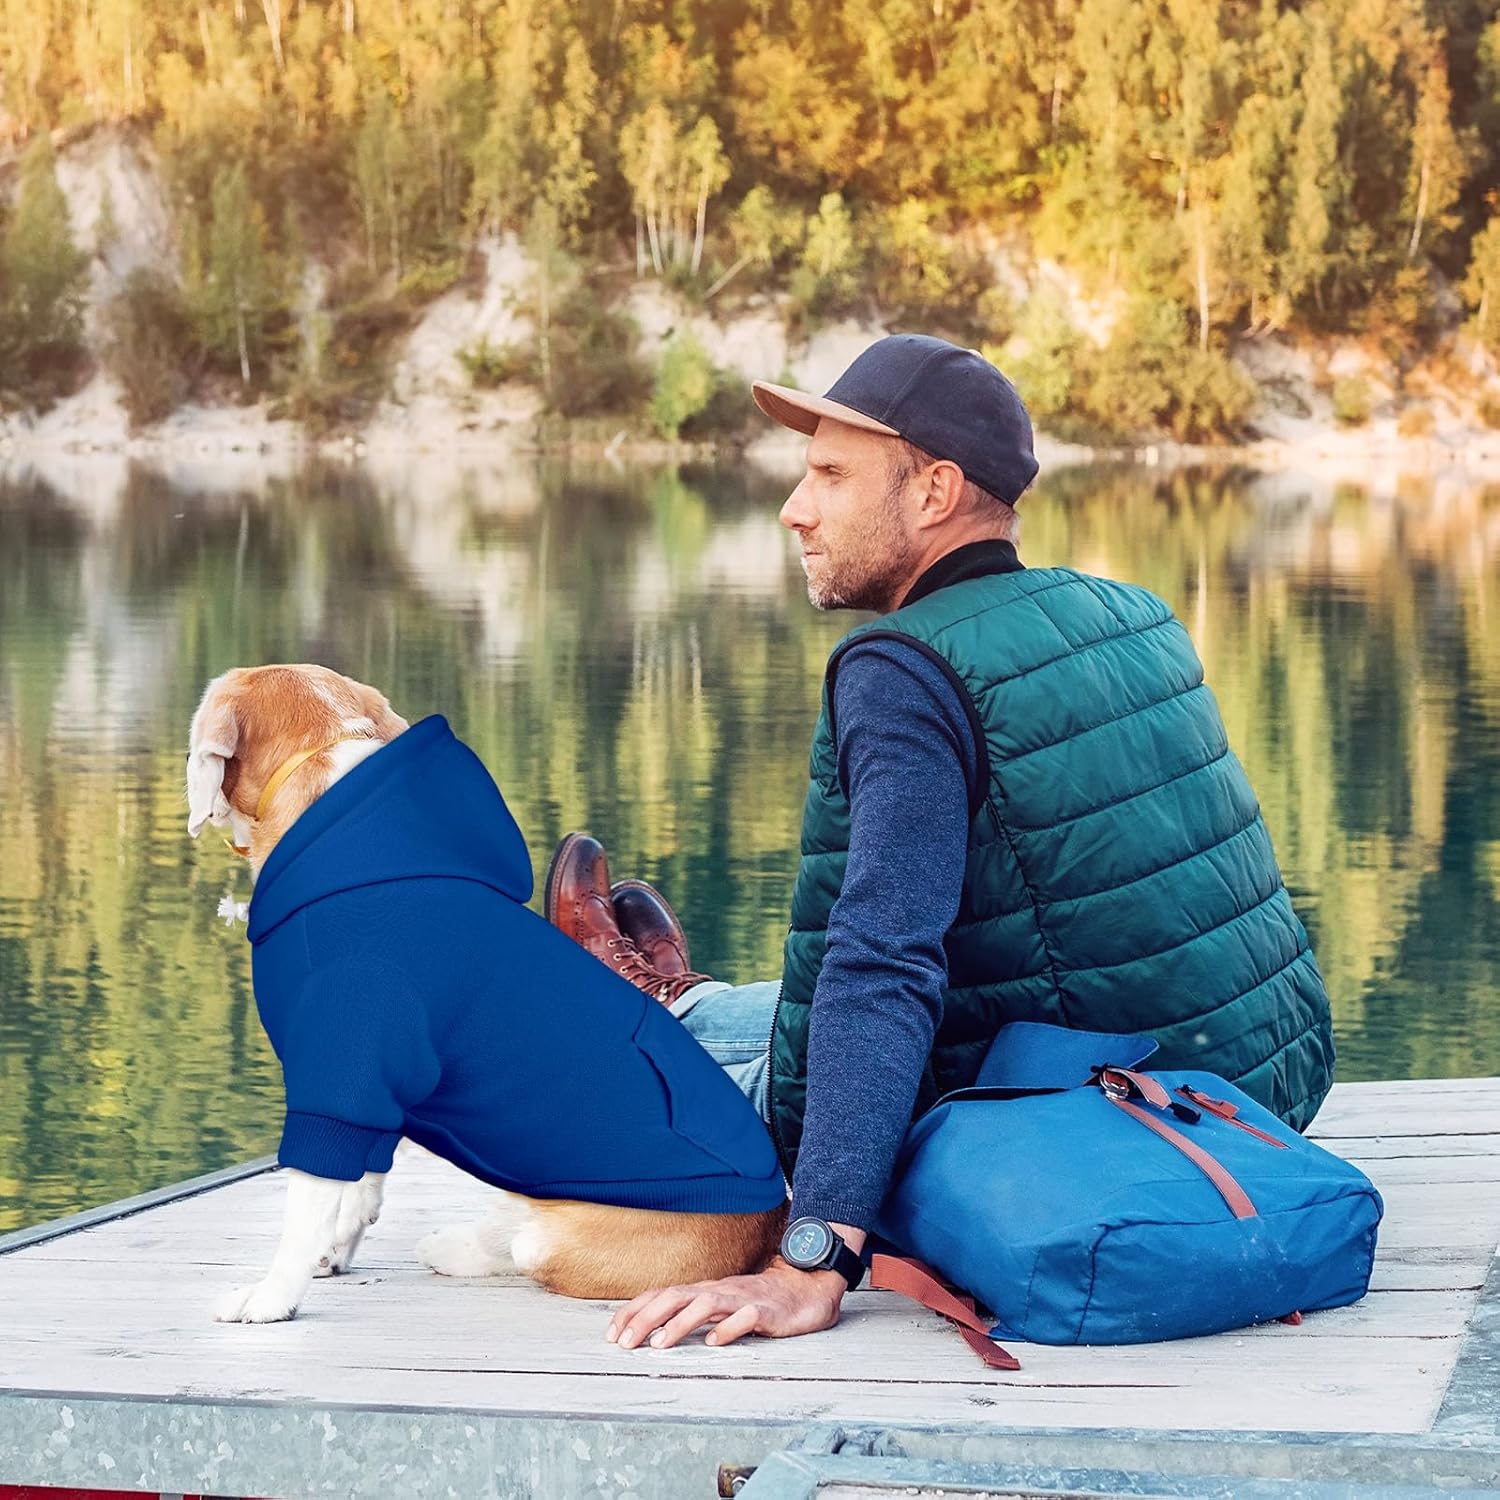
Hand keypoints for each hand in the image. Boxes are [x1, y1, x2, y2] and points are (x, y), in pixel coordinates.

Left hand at [606, 1258, 845, 1349]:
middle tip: (624, 1344)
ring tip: (659, 1345)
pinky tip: (714, 1342)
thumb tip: (654, 1331)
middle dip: (646, 1318)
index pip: (662, 1294)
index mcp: (704, 1290)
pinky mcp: (766, 1310)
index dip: (635, 1311)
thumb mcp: (721, 1306)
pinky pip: (745, 1316)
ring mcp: (742, 1297)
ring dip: (679, 1323)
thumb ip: (693, 1313)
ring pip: (706, 1303)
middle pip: (676, 1296)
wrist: (805, 1289)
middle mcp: (718, 1290)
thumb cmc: (759, 1301)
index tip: (612, 1333)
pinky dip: (728, 1328)